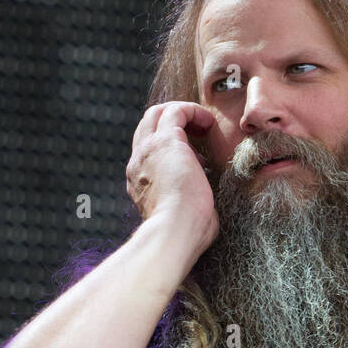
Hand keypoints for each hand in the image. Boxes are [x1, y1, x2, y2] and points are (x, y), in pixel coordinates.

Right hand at [126, 101, 219, 253]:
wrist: (174, 233)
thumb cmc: (185, 236)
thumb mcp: (184, 219)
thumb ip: (189, 209)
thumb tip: (206, 212)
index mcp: (141, 184)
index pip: (150, 154)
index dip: (172, 150)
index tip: (197, 158)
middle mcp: (138, 164)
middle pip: (147, 128)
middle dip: (172, 123)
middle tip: (197, 130)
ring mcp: (148, 150)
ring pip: (157, 114)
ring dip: (182, 114)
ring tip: (204, 124)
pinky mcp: (166, 141)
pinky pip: (176, 111)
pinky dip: (192, 111)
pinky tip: (209, 122)